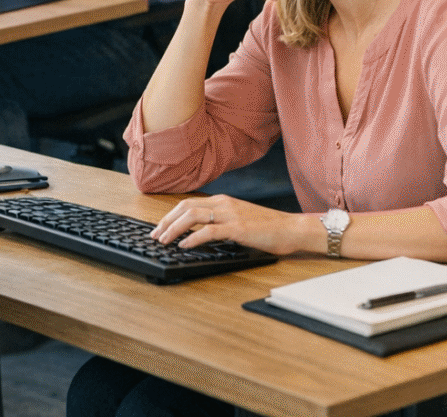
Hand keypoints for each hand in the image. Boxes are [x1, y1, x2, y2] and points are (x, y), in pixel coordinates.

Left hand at [148, 194, 302, 255]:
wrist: (292, 228)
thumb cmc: (269, 227)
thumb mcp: (240, 219)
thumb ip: (221, 222)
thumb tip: (199, 233)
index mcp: (223, 200)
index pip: (188, 204)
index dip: (170, 215)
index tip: (159, 227)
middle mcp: (224, 203)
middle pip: (185, 207)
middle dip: (166, 222)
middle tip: (155, 235)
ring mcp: (230, 215)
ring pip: (192, 216)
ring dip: (174, 229)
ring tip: (164, 241)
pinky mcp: (238, 228)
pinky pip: (209, 231)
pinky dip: (192, 238)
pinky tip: (184, 246)